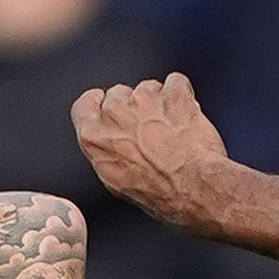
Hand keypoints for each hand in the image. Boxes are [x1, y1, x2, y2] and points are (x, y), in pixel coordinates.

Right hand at [71, 76, 241, 233]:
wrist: (194, 191)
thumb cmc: (161, 195)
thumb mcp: (118, 182)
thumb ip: (108, 152)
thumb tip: (115, 144)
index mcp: (94, 137)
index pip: (84, 105)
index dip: (99, 103)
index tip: (106, 104)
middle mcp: (114, 114)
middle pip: (119, 94)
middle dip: (135, 107)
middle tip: (152, 131)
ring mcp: (143, 100)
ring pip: (148, 88)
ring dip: (161, 103)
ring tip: (174, 130)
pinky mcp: (173, 94)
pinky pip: (177, 83)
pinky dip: (183, 96)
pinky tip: (189, 116)